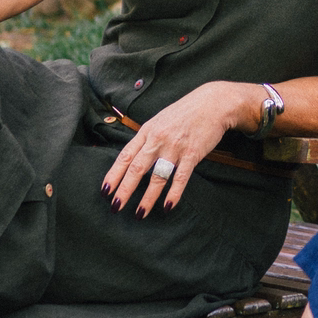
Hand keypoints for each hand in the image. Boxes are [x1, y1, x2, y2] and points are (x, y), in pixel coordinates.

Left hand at [102, 81, 252, 217]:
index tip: (105, 190)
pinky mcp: (192, 154)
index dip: (114, 174)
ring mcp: (175, 147)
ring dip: (147, 198)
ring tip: (139, 214)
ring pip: (157, 177)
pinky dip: (174, 194)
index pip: (125, 156)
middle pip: (137, 168)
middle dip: (125, 190)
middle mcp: (158, 139)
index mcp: (147, 131)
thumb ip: (147, 138)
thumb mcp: (159, 120)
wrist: (213, 103)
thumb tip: (133, 157)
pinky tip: (167, 207)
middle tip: (115, 206)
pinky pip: (180, 178)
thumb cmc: (185, 112)